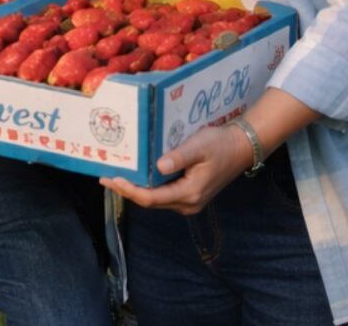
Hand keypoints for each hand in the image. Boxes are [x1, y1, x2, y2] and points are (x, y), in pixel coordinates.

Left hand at [101, 124, 252, 215]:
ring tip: (116, 176)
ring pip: (156, 199)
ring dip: (136, 189)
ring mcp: (189, 202)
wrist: (241, 148)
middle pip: (150, 201)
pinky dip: (148, 186)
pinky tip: (138, 176)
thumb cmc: (221, 144)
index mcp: (189, 193)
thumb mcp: (199, 146)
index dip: (129, 190)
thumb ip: (179, 157)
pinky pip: (163, 194)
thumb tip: (158, 167)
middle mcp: (188, 203)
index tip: (112, 180)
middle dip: (127, 190)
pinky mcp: (189, 195)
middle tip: (105, 177)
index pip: (151, 198)